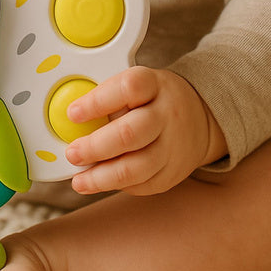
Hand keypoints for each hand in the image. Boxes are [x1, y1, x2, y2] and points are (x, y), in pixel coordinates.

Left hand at [64, 66, 225, 195]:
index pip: (128, 88)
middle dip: (95, 147)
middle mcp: (167, 114)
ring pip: (136, 167)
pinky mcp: (172, 173)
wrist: (200, 118)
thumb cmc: (154, 99)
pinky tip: (100, 182)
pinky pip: (142, 185)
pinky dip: (116, 186)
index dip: (97, 102)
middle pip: (129, 133)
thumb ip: (109, 97)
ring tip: (79, 180)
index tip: (73, 113)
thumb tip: (71, 120)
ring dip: (101, 177)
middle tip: (72, 153)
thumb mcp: (138, 84)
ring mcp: (173, 146)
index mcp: (154, 85)